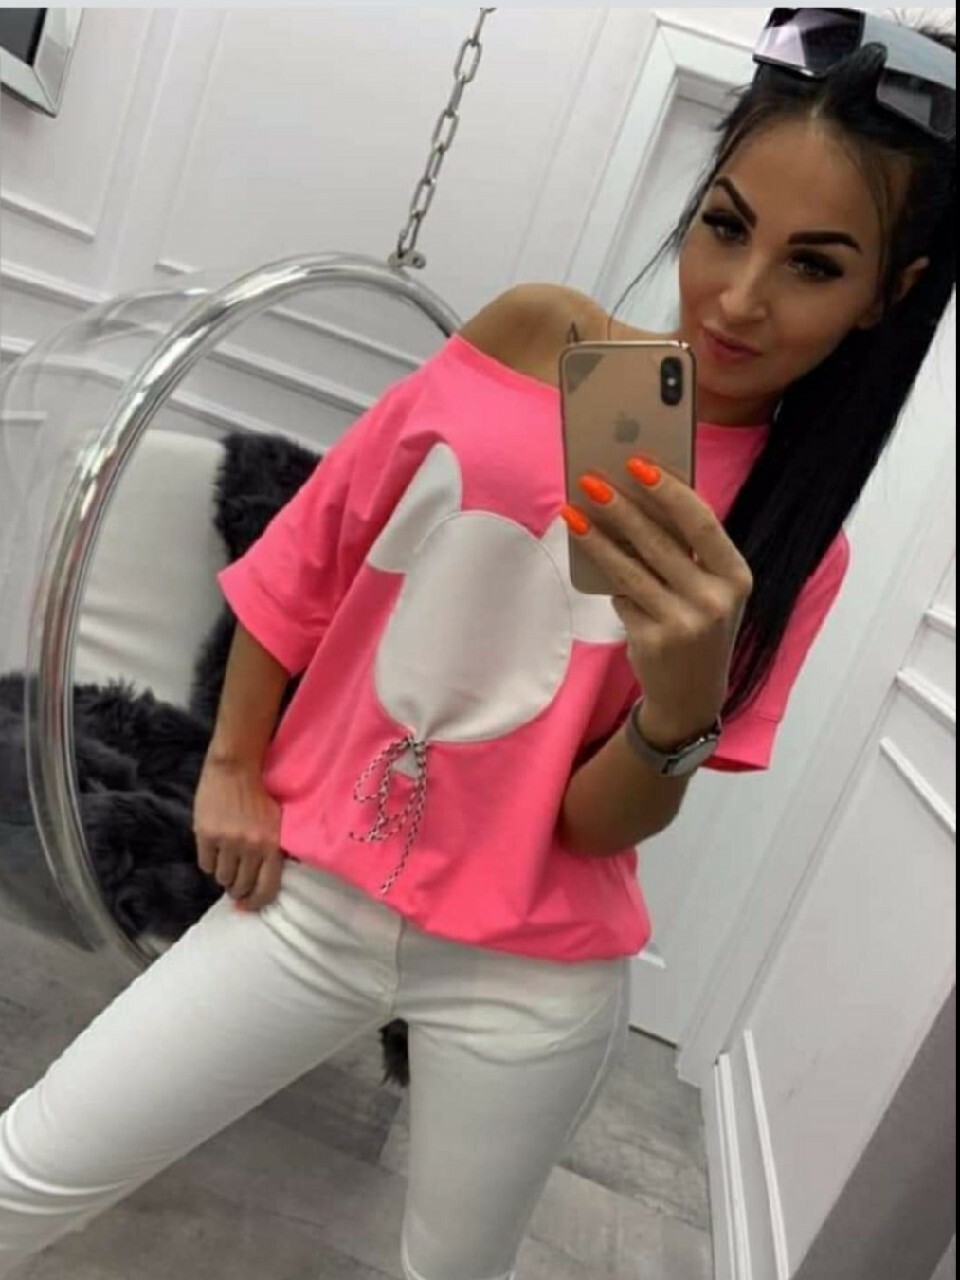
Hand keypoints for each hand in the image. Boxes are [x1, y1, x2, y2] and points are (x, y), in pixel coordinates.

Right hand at [193, 756, 284, 910]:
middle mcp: (250, 847)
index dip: (257, 903)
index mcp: (272, 845)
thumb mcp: (277, 823)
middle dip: (238, 889)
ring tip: (226, 864)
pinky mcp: (206, 835)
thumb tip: (268, 883)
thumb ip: (276, 850)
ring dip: (224, 876)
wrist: (235, 768)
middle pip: (241, 886)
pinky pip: (206, 865)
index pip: (266, 889)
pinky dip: (210, 863)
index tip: (248, 906)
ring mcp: (227, 841)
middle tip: (236, 884)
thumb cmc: (260, 795)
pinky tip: (215, 851)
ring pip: (222, 878)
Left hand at [564, 459, 752, 745]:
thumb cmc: (699, 627)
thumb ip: (687, 552)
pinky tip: (591, 558)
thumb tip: (636, 498)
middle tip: (592, 480)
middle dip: (622, 507)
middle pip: (660, 542)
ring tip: (573, 512)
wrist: (693, 696)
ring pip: (631, 568)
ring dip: (598, 538)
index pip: (702, 523)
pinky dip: (608, 579)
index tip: (638, 464)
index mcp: (736, 576)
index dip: (669, 491)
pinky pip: (622, 597)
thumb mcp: (710, 590)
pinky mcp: (654, 641)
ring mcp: (685, 623)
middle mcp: (715, 600)